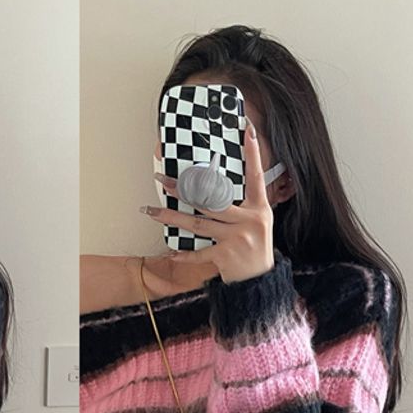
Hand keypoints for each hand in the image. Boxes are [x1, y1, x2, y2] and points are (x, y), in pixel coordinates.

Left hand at [143, 120, 274, 283]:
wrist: (260, 282)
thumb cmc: (255, 248)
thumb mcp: (258, 223)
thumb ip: (242, 205)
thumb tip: (213, 187)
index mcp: (260, 208)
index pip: (256, 175)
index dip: (253, 153)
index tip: (248, 130)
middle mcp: (250, 220)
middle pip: (212, 199)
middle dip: (184, 189)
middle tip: (161, 180)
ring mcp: (237, 238)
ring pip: (199, 223)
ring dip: (172, 217)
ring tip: (152, 212)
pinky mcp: (225, 256)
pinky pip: (199, 252)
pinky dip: (184, 254)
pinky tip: (170, 252)